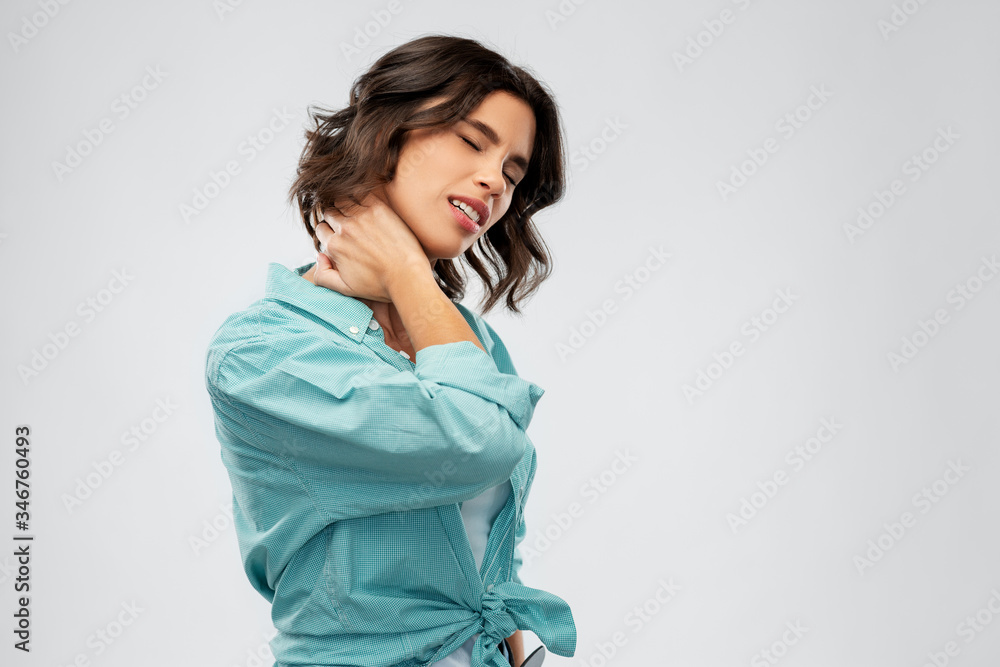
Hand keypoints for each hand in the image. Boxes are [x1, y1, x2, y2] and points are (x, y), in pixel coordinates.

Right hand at [312, 192, 429, 301]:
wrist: (407, 276)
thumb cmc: (380, 285)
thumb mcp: (345, 289)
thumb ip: (322, 276)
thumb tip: (319, 256)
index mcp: (335, 245)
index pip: (321, 229)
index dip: (329, 231)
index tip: (339, 234)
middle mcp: (344, 228)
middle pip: (330, 213)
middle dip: (335, 217)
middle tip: (348, 223)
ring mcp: (361, 216)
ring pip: (342, 200)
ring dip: (345, 204)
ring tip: (355, 212)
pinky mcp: (378, 208)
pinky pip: (360, 193)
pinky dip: (358, 195)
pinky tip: (364, 202)